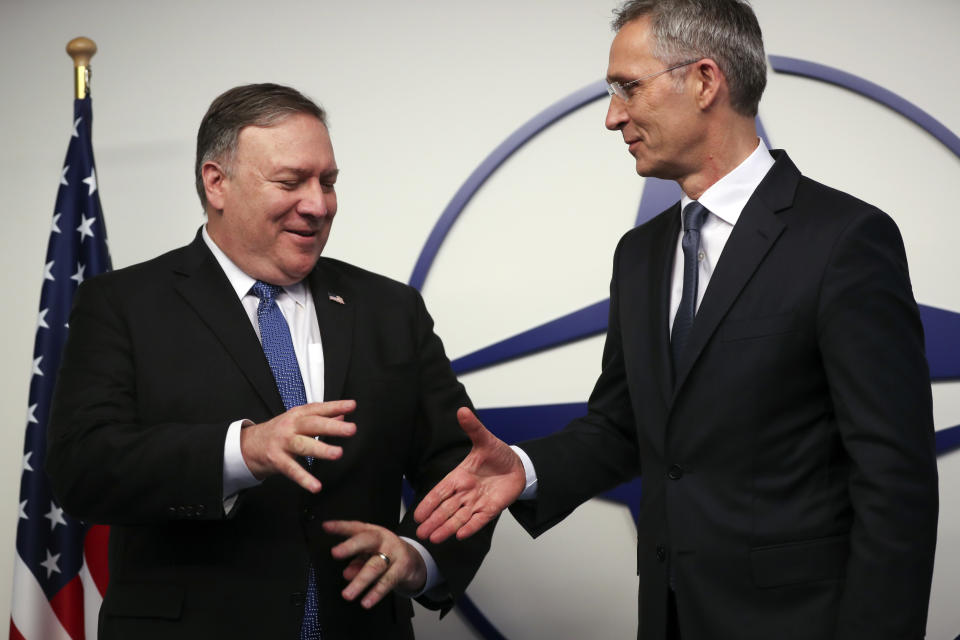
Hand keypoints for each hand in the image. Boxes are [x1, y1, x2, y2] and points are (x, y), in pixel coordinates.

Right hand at [240, 399, 356, 491]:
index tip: (352, 406)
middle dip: (333, 427)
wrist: (248, 445)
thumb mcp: (298, 420)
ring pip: (304, 445)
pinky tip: (315, 485)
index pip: (318, 408)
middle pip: (313, 425)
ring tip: (337, 453)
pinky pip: (292, 470)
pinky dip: (304, 479)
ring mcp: (283, 443)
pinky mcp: (277, 460)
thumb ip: (321, 417)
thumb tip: (343, 414)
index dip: (335, 406)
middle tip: (351, 429)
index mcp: (298, 415)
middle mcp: (291, 427)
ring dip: (321, 450)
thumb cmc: (278, 432)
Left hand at [323, 521, 426, 608]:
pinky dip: (376, 592)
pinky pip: (387, 581)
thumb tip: (347, 573)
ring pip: (375, 566)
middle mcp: (383, 539)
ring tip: (348, 594)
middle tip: (335, 553)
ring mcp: (395, 552)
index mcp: (373, 532)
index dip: (340, 526)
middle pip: (367, 540)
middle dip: (350, 546)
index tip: (326, 527)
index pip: (355, 527)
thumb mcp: (370, 555)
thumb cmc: (387, 554)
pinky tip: (366, 601)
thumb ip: (356, 562)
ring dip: (360, 581)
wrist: (415, 560)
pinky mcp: (403, 567)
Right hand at [414, 407, 524, 542]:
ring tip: (433, 539)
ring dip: (446, 528)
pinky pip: (479, 520)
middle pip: (446, 509)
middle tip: (420, 533)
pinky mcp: (491, 509)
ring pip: (459, 518)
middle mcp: (465, 492)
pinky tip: (460, 536)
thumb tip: (462, 410)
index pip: (440, 491)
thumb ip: (473, 428)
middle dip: (433, 521)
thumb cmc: (497, 454)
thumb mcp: (485, 440)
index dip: (429, 502)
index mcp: (460, 476)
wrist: (518, 465)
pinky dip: (470, 528)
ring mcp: (477, 502)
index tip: (417, 514)